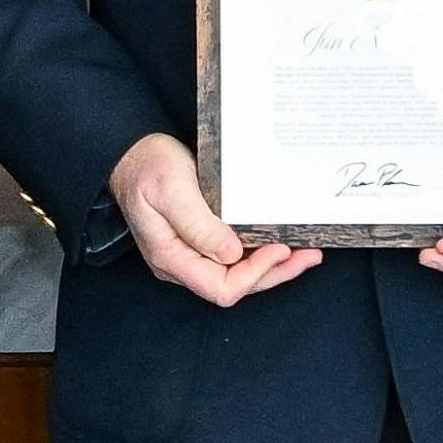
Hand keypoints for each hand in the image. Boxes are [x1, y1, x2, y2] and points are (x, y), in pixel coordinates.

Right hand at [107, 133, 318, 308]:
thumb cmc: (148, 168)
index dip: (255, 274)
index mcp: (171, 258)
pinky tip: (280, 242)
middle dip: (274, 273)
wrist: (133, 155)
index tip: (279, 248)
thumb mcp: (172, 190)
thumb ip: (198, 225)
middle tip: (309, 256)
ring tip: (304, 252)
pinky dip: (260, 253)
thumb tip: (231, 254)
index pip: (220, 287)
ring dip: (273, 266)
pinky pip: (234, 258)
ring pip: (238, 274)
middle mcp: (182, 264)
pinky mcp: (201, 242)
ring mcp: (191, 255)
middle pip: (235, 286)